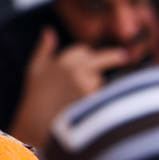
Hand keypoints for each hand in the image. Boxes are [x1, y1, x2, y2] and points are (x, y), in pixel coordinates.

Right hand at [7, 28, 128, 151]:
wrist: (36, 129)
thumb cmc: (35, 100)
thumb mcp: (35, 71)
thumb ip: (44, 49)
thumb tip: (48, 30)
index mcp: (59, 60)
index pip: (82, 51)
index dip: (87, 56)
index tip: (91, 60)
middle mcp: (72, 69)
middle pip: (98, 59)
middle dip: (112, 57)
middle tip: (123, 56)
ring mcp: (83, 84)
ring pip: (98, 80)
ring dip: (94, 88)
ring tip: (76, 102)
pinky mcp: (92, 98)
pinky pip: (101, 95)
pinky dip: (96, 101)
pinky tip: (82, 109)